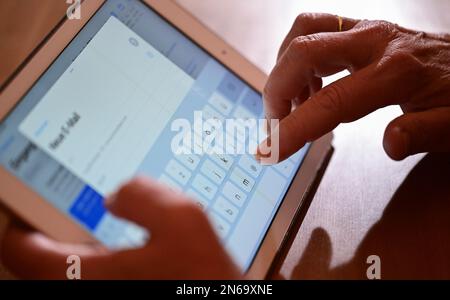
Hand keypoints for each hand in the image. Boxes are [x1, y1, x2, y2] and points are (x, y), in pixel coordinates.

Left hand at [0, 177, 240, 278]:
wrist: (219, 298)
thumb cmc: (202, 276)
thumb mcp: (182, 219)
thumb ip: (142, 197)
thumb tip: (118, 196)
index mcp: (91, 275)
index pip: (22, 251)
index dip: (22, 219)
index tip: (34, 201)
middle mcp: (90, 289)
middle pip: (43, 258)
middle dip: (56, 223)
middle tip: (74, 200)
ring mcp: (106, 290)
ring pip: (70, 264)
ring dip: (79, 235)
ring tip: (101, 213)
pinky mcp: (122, 287)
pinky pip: (94, 269)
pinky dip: (99, 249)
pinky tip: (125, 235)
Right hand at [261, 13, 449, 161]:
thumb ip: (425, 133)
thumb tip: (392, 144)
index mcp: (397, 71)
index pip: (331, 102)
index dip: (294, 129)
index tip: (270, 151)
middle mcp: (375, 41)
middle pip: (303, 52)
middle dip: (276, 91)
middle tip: (276, 124)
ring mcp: (365, 29)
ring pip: (303, 32)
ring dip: (284, 69)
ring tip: (293, 105)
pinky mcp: (359, 27)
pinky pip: (314, 30)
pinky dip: (298, 59)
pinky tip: (309, 87)